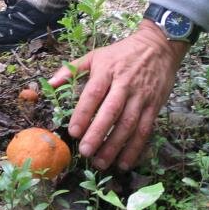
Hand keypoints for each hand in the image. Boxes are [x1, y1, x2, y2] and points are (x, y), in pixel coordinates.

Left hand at [48, 20, 188, 170]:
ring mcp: (141, 96)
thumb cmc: (122, 53)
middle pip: (111, 112)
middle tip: (85, 152)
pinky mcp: (155, 106)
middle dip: (98, 134)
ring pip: (129, 125)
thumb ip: (72, 69)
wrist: (159, 46)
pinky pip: (145, 130)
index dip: (83, 113)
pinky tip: (124, 162)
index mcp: (107, 71)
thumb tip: (50, 83)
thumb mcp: (96, 55)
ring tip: (100, 162)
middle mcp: (125, 84)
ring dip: (115, 146)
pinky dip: (135, 148)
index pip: (94, 94)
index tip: (73, 131)